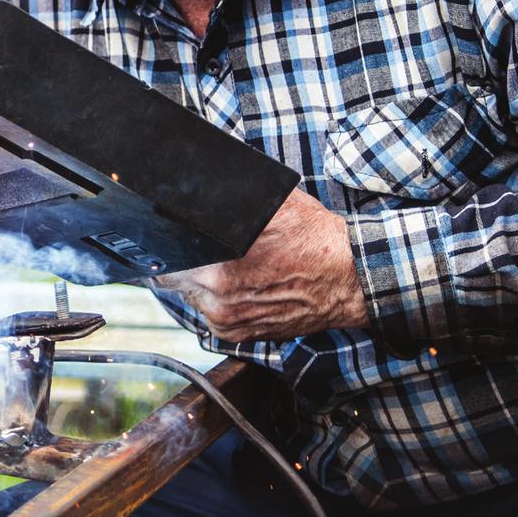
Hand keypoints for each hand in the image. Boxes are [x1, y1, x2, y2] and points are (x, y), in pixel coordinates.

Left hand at [156, 188, 367, 341]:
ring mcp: (231, 321)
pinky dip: (220, 298)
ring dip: (203, 281)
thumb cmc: (314, 239)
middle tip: (208, 246)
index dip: (168, 243)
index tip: (169, 234)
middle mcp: (220, 302)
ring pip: (196, 296)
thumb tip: (203, 182)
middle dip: (188, 260)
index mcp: (220, 270)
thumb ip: (234, 197)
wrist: (349, 277)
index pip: (170, 259)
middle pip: (178, 278)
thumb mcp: (273, 204)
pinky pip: (215, 313)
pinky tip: (241, 281)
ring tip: (230, 263)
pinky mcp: (243, 334)